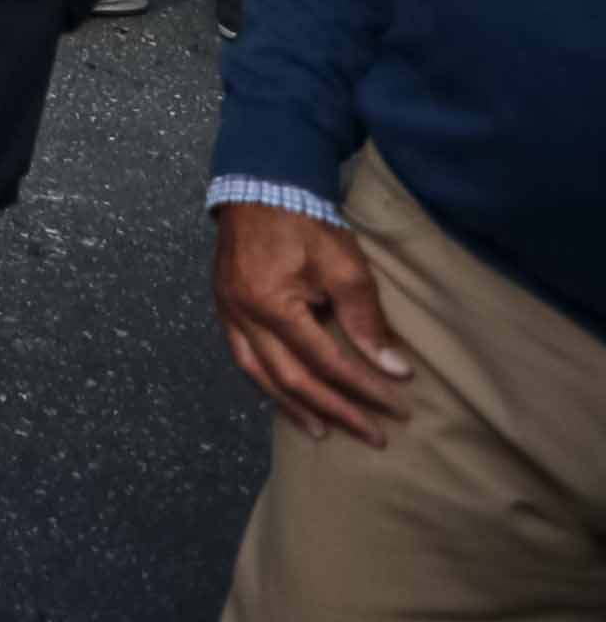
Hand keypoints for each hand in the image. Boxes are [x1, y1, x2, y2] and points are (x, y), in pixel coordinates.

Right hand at [217, 203, 415, 442]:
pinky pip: (243, 356)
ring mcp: (228, 313)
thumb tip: (394, 368)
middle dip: (335, 410)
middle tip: (372, 434)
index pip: (325, 362)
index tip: (397, 408)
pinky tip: (283, 393)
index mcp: (272, 307)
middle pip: (291, 378)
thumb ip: (366, 320)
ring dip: (293, 406)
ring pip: (258, 374)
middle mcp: (243, 317)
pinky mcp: (225, 307)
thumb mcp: (345, 268)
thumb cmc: (305, 224)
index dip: (364, 388)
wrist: (259, 187)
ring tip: (322, 430)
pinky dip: (266, 382)